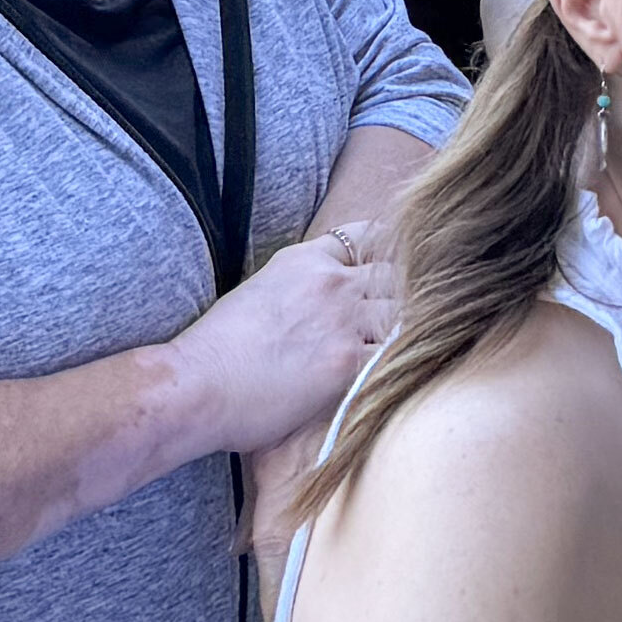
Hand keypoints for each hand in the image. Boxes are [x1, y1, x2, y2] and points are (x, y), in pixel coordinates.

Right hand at [165, 225, 401, 463]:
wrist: (194, 383)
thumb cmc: (214, 353)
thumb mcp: (257, 295)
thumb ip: (294, 290)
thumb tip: (312, 311)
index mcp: (305, 260)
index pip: (369, 238)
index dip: (389, 256)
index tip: (397, 273)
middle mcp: (331, 281)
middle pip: (398, 272)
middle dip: (411, 293)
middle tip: (427, 314)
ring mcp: (342, 318)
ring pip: (406, 311)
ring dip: (413, 330)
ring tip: (422, 348)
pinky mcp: (347, 360)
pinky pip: (397, 354)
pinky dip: (405, 363)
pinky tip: (409, 374)